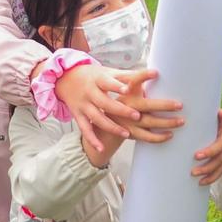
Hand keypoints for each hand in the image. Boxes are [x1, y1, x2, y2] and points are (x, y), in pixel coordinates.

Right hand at [55, 63, 182, 155]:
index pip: (108, 82)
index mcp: (99, 79)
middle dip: (120, 110)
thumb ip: (128, 76)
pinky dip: (92, 140)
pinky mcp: (78, 116)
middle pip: (105, 102)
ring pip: (97, 118)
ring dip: (111, 127)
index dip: (117, 86)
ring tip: (126, 134)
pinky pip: (85, 130)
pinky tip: (101, 149)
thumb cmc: (95, 76)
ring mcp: (83, 105)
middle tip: (137, 116)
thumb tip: (154, 74)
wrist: (67, 79)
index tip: (128, 89)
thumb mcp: (109, 72)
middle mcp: (90, 92)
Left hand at [191, 110, 221, 184]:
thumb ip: (217, 119)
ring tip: (194, 173)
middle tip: (194, 161)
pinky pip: (220, 172)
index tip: (197, 155)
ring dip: (207, 171)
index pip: (220, 140)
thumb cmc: (218, 129)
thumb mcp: (217, 122)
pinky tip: (201, 182)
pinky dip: (211, 178)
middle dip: (207, 159)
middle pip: (220, 154)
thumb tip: (221, 111)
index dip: (211, 149)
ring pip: (220, 164)